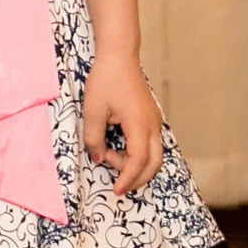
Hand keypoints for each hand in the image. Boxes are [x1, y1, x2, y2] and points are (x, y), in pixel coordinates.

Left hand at [82, 56, 161, 197]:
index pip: (138, 160)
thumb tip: (98, 158)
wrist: (119, 57)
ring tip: (109, 156)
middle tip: (118, 186)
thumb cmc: (105, 80)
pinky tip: (118, 150)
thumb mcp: (92, 111)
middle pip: (154, 163)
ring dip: (135, 164)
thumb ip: (94, 138)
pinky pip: (150, 144)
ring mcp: (155, 121)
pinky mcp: (151, 118)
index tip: (116, 190)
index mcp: (140, 124)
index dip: (128, 178)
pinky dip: (137, 154)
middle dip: (137, 178)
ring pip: (154, 154)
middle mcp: (153, 125)